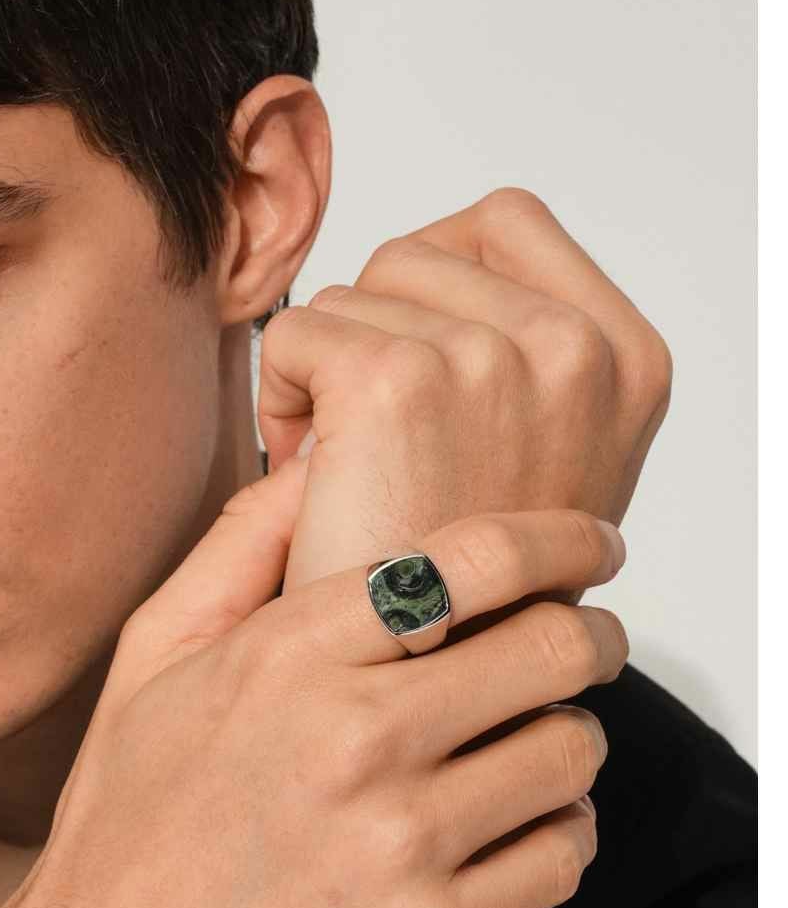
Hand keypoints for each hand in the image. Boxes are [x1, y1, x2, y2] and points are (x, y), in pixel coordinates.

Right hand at [0, 496, 624, 907]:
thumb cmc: (128, 821)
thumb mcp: (151, 659)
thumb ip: (239, 548)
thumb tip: (319, 460)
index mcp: (287, 654)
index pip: (474, 558)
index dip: (559, 536)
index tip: (589, 543)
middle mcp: (352, 738)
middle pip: (553, 646)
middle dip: (587, 635)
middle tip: (583, 643)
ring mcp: (398, 844)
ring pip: (572, 752)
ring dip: (565, 740)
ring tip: (527, 746)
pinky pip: (564, 855)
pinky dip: (557, 834)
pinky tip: (511, 828)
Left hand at [256, 186, 672, 599]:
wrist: (411, 683)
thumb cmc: (460, 582)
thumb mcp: (541, 452)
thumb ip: (524, 353)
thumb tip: (443, 259)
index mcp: (626, 356)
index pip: (500, 223)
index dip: (432, 290)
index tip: (424, 381)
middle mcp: (577, 347)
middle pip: (413, 252)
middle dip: (374, 333)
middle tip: (379, 442)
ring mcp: (494, 359)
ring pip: (348, 294)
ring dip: (325, 373)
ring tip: (353, 469)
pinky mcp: (400, 380)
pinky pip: (295, 330)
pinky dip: (280, 395)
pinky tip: (313, 473)